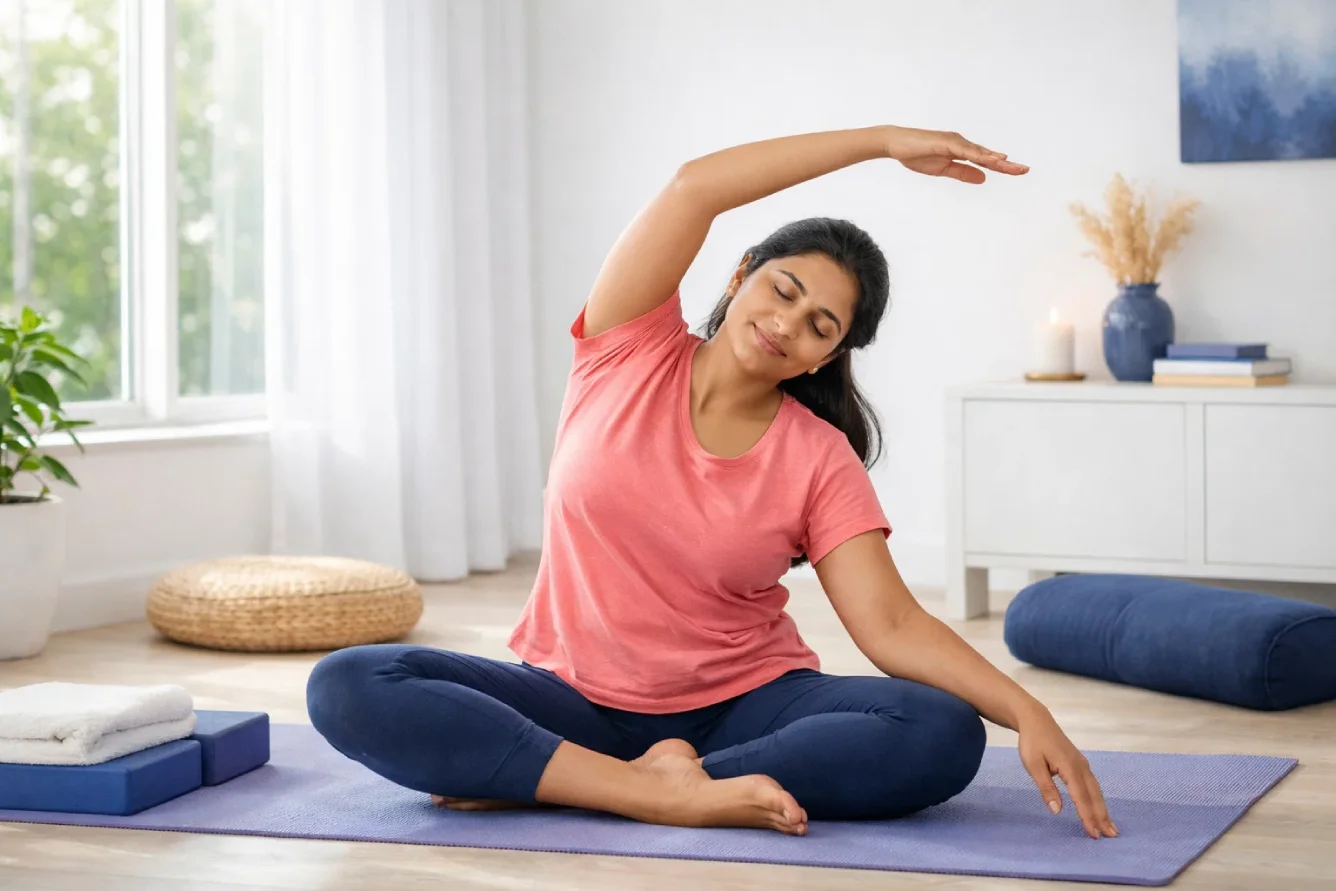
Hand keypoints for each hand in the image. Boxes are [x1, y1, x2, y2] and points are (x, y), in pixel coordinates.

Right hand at [883, 125, 1028, 183]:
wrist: (896, 144)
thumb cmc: (917, 154)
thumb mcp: (944, 169)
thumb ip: (963, 173)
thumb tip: (984, 178)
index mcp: (962, 152)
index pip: (986, 160)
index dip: (1003, 166)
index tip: (1019, 171)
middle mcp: (962, 144)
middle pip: (988, 155)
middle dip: (1006, 164)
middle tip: (1024, 170)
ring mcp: (954, 141)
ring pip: (979, 152)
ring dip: (995, 159)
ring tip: (1011, 166)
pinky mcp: (945, 142)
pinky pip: (964, 150)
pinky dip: (977, 154)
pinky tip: (988, 159)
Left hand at [1017, 708, 1117, 838]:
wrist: (1036, 720)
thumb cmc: (1032, 742)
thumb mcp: (1033, 765)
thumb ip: (1046, 788)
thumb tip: (1057, 811)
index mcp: (1070, 768)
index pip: (1081, 797)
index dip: (1087, 817)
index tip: (1094, 834)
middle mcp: (1081, 766)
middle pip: (1094, 795)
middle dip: (1102, 816)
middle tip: (1111, 836)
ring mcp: (1082, 764)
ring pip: (1096, 790)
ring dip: (1103, 809)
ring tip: (1110, 826)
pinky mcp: (1080, 763)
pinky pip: (1092, 784)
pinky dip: (1098, 798)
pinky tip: (1099, 807)